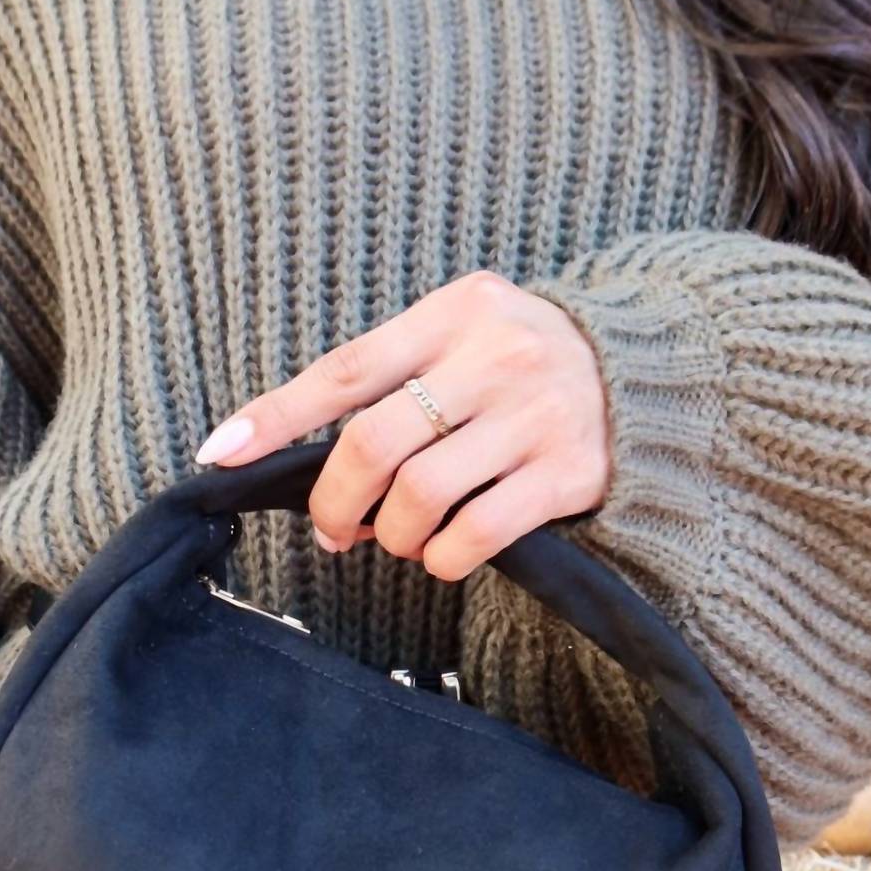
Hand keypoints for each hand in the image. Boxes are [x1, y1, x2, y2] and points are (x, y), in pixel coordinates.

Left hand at [194, 272, 610, 579]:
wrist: (650, 377)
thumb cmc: (527, 366)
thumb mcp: (465, 335)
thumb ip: (396, 376)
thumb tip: (302, 455)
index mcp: (456, 311)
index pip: (346, 369)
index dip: (276, 417)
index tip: (221, 453)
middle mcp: (495, 357)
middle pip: (374, 442)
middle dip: (336, 501)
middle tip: (334, 528)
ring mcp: (535, 416)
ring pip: (420, 496)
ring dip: (393, 536)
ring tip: (401, 538)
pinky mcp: (568, 474)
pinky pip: (476, 536)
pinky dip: (443, 558)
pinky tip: (445, 553)